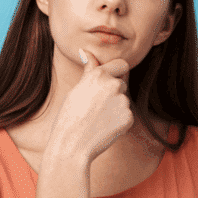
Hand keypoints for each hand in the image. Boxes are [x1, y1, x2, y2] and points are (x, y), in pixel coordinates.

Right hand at [48, 48, 132, 163]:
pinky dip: (118, 121)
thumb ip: (89, 71)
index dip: (116, 72)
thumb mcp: (76, 90)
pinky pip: (126, 116)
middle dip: (113, 92)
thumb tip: (85, 51)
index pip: (121, 64)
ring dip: (115, 108)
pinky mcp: (129, 117)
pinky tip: (103, 128)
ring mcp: (123, 101)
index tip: (108, 82)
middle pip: (122, 84)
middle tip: (95, 108)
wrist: (72, 145)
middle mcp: (113, 85)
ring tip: (97, 119)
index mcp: (98, 75)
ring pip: (124, 101)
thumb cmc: (69, 118)